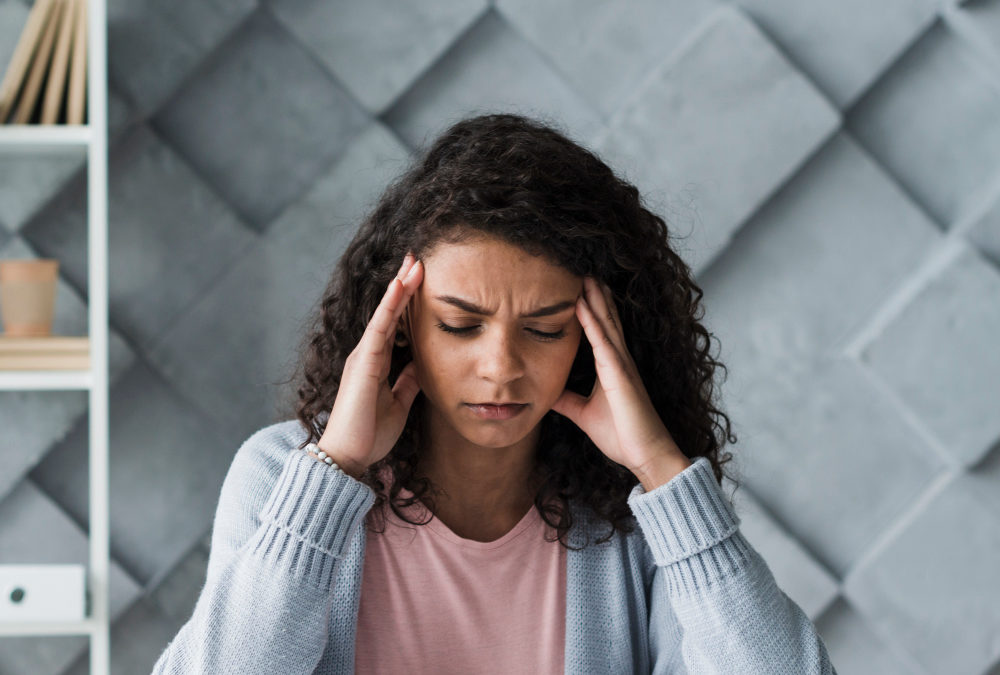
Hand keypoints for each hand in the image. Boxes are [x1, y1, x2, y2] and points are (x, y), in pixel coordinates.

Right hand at [316, 253, 423, 477]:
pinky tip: (400, 286)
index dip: (407, 300)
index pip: (395, 324)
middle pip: (389, 312)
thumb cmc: (370, 434)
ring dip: (400, 287)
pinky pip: (378, 328)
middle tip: (417, 257)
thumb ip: (407, 382)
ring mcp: (363, 356)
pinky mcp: (363, 363)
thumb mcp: (399, 403)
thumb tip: (421, 365)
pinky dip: (390, 306)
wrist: (349, 457)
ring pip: (384, 314)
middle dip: (403, 284)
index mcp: (377, 363)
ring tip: (414, 262)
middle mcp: (368, 354)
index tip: (421, 277)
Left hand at [551, 276, 690, 486]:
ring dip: (595, 300)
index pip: (601, 330)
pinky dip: (592, 323)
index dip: (592, 308)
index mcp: (612, 367)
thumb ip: (567, 401)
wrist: (646, 455)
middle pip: (606, 320)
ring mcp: (621, 366)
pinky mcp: (620, 376)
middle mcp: (619, 361)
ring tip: (586, 276)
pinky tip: (582, 306)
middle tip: (583, 270)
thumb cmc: (622, 436)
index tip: (580, 288)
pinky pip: (604, 344)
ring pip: (606, 324)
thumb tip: (547, 392)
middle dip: (595, 295)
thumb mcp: (584, 414)